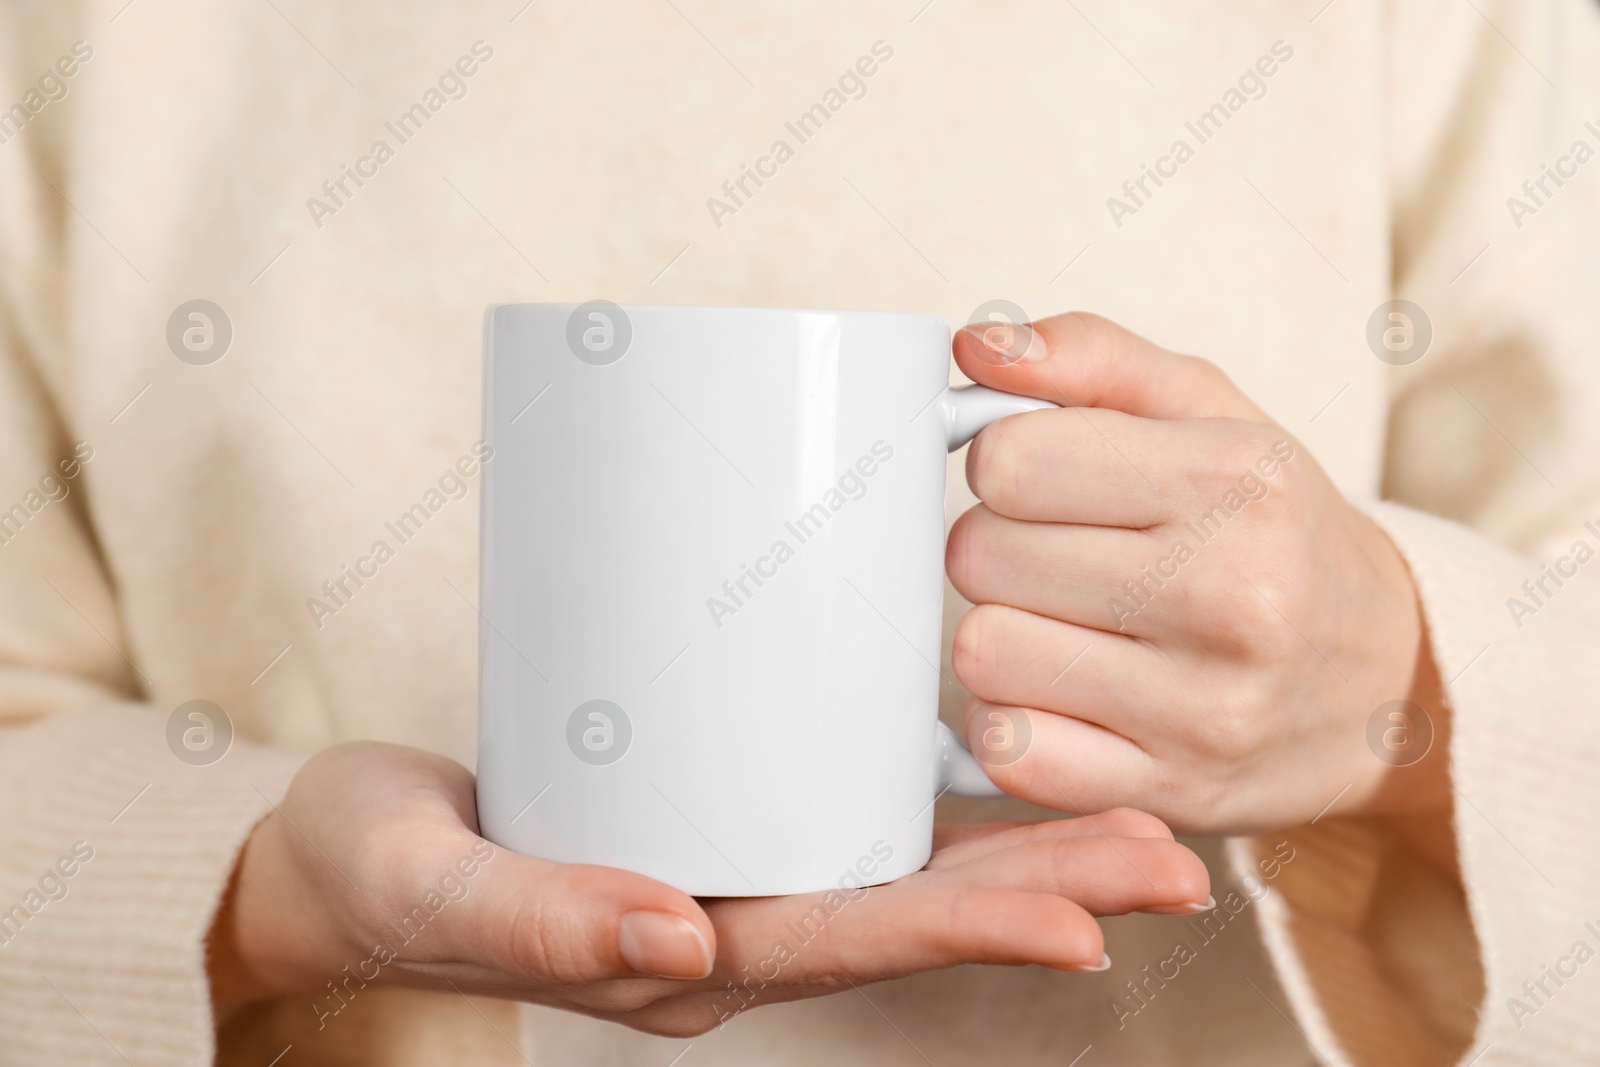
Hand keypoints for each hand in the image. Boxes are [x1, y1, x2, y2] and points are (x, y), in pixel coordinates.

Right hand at [208, 741, 1209, 1035]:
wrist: (345, 861)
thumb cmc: (379, 877)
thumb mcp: (437, 888)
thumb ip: (546, 916)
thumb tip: (677, 941)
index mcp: (681, 959)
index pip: (847, 945)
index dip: (968, 932)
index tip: (1085, 914)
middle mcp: (728, 926)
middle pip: (906, 912)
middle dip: (1040, 888)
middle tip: (1168, 855)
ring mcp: (730, 874)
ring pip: (897, 868)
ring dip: (1019, 846)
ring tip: (1140, 818)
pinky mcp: (719, 815)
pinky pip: (844, 816)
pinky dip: (938, 799)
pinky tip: (1008, 759)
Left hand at [946, 313, 1449, 837]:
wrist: (1394, 678)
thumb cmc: (1277, 527)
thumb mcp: (1212, 413)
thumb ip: (1090, 359)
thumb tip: (972, 345)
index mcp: (1232, 479)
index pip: (1007, 461)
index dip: (1004, 466)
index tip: (1044, 482)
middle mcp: (1228, 594)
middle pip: (980, 557)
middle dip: (996, 548)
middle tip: (1053, 558)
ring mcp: (1203, 707)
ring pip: (982, 654)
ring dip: (1000, 636)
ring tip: (1059, 627)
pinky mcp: (1173, 792)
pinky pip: (1011, 754)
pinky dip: (1013, 724)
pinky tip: (1060, 699)